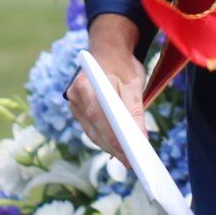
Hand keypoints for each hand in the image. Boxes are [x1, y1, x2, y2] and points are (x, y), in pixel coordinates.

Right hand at [64, 14, 144, 166]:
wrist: (109, 51)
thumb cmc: (121, 65)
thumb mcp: (132, 83)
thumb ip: (134, 109)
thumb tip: (140, 137)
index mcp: (85, 85)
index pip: (98, 116)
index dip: (113, 136)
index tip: (128, 152)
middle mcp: (74, 97)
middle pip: (95, 129)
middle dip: (114, 147)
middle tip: (134, 163)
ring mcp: (75, 106)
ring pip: (93, 133)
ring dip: (111, 147)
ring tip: (130, 161)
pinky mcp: (80, 113)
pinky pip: (93, 131)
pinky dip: (107, 141)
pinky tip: (122, 151)